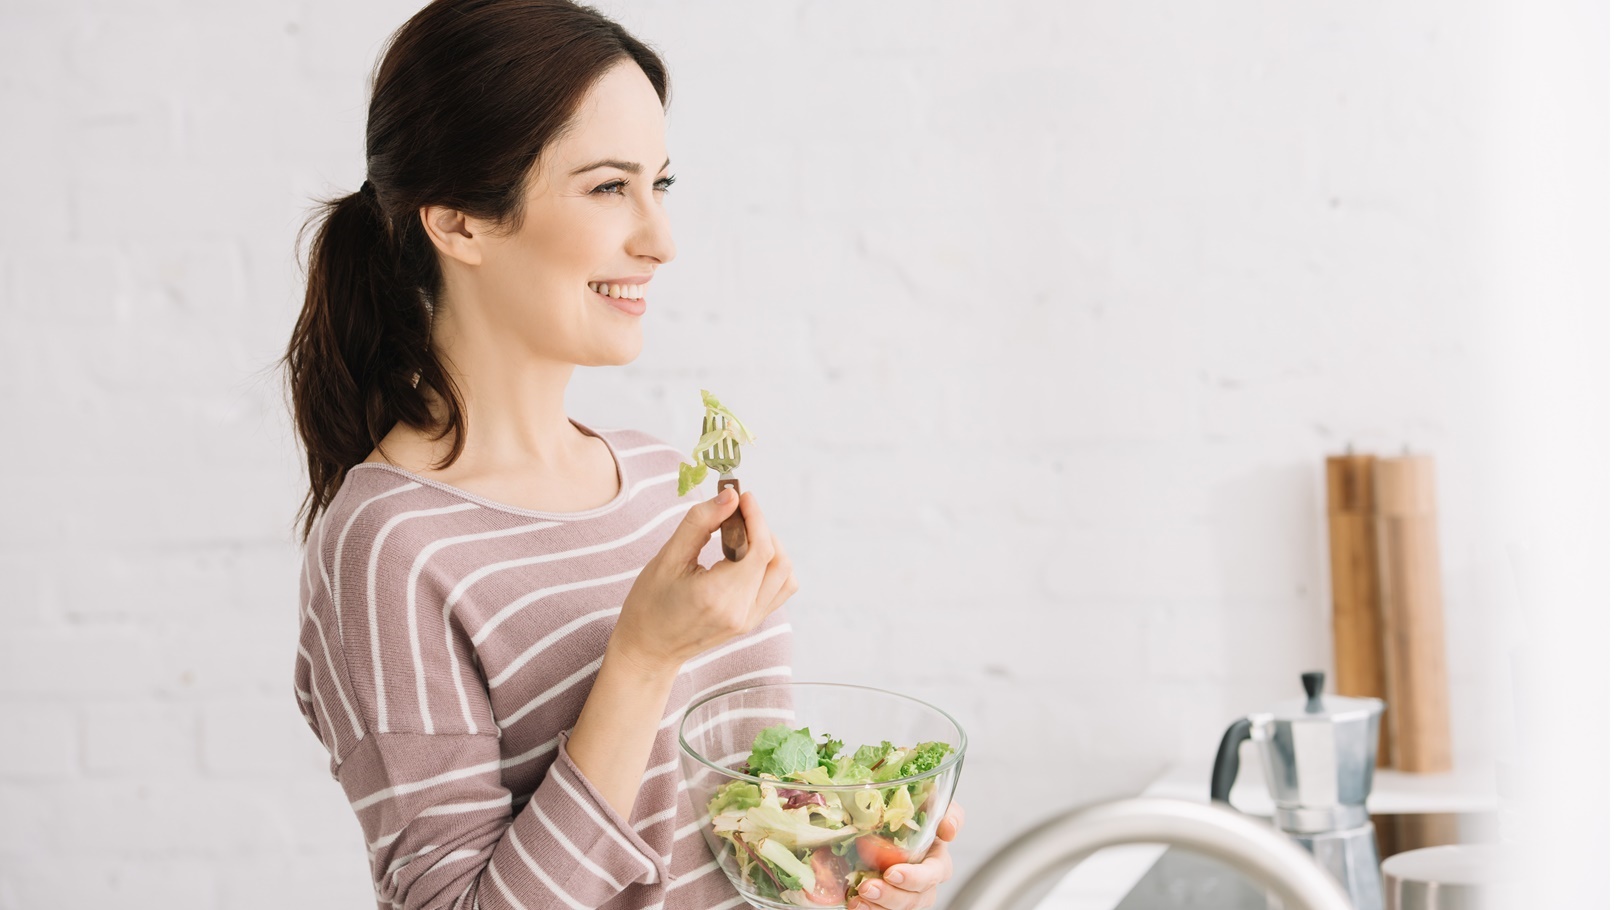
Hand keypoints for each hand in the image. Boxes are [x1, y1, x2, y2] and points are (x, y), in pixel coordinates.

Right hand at [611, 488, 797, 672]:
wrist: (648, 648)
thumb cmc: (649, 604)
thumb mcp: (668, 558)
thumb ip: (700, 522)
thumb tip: (730, 495)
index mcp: (718, 596)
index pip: (760, 549)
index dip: (756, 517)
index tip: (742, 496)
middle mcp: (741, 612)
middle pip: (777, 559)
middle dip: (761, 529)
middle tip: (736, 514)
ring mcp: (750, 621)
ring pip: (785, 575)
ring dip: (770, 548)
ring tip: (741, 537)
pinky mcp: (751, 623)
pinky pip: (779, 589)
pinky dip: (770, 567)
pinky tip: (745, 558)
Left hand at [850, 802, 964, 909]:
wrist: (884, 816)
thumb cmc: (913, 810)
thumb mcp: (933, 801)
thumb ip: (948, 810)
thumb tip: (949, 830)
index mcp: (937, 859)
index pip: (935, 873)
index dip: (915, 877)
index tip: (892, 873)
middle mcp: (924, 881)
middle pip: (916, 898)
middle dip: (892, 895)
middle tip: (868, 887)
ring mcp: (905, 893)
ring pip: (899, 908)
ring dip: (878, 906)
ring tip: (858, 899)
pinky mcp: (887, 899)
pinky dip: (868, 909)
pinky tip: (853, 902)